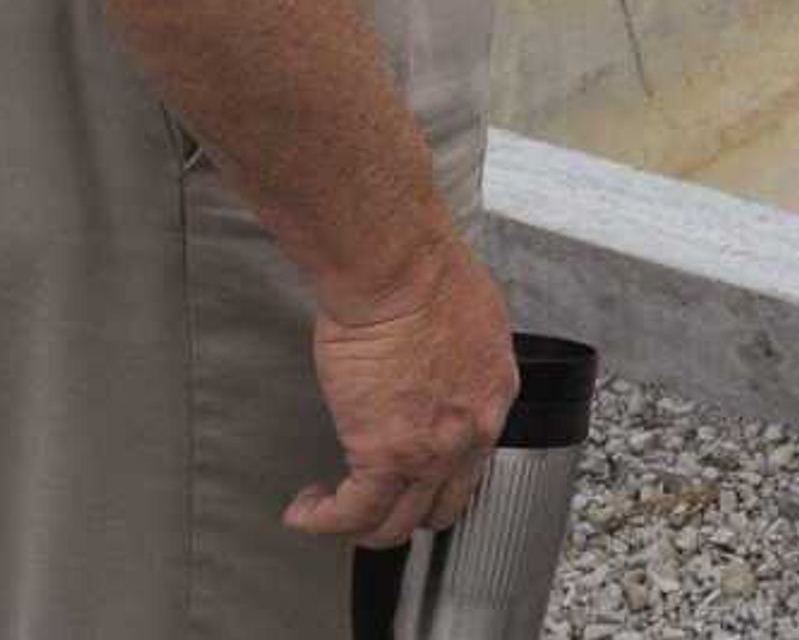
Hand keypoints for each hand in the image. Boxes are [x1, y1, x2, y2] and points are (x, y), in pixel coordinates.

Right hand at [286, 235, 519, 547]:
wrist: (399, 272)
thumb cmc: (426, 275)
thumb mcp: (472, 319)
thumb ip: (460, 354)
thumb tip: (438, 361)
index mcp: (492, 397)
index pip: (472, 464)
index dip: (436, 479)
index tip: (409, 477)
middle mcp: (470, 434)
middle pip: (440, 507)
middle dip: (403, 513)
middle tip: (371, 505)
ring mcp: (430, 452)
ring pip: (396, 522)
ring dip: (360, 525)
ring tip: (329, 512)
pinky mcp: (383, 455)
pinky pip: (352, 512)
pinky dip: (325, 520)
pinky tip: (306, 510)